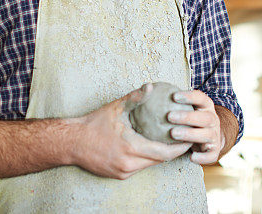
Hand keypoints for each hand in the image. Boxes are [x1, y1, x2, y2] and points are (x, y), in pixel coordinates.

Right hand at [73, 84, 191, 178]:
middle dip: (173, 151)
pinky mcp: (118, 175)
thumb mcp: (116, 107)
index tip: (189, 138)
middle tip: (185, 140)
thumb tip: (152, 86)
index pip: (163, 153)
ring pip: (149, 165)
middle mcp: (128, 164)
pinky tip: (152, 147)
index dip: (179, 147)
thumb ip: (136, 97)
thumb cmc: (95, 123)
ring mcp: (123, 172)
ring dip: (160, 155)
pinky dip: (147, 158)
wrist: (72, 142)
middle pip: (159, 161)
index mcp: (131, 148)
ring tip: (172, 143)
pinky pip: (138, 167)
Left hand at [166, 90, 223, 164]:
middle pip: (205, 117)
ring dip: (191, 134)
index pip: (201, 98)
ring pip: (207, 135)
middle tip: (170, 116)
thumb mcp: (186, 108)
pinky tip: (191, 157)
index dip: (189, 96)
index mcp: (206, 107)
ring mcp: (215, 135)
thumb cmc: (191, 120)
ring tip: (174, 134)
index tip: (174, 96)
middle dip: (188, 117)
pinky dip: (202, 157)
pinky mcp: (215, 150)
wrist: (209, 137)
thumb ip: (172, 102)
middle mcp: (213, 119)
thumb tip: (148, 89)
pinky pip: (211, 155)